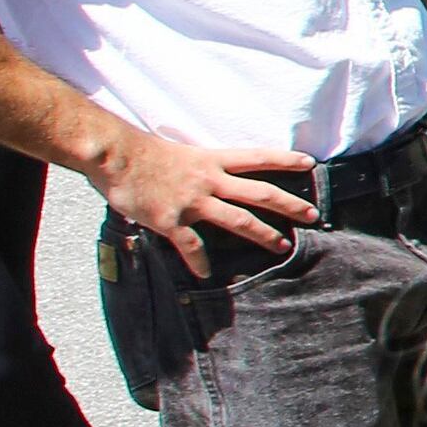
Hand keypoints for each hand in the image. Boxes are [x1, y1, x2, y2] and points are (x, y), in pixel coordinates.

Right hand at [102, 127, 316, 272]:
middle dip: (289, 205)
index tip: (310, 164)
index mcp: (211, 160)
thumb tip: (209, 176)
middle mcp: (208, 180)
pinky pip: (191, 246)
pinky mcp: (171, 220)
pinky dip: (199, 261)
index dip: (285, 160)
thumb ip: (198, 167)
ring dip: (263, 234)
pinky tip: (205, 274)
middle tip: (312, 215)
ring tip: (282, 246)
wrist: (114, 155)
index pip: (257, 157)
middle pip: (259, 193)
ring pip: (238, 220)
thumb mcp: (179, 152)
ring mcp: (192, 201)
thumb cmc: (141, 152)